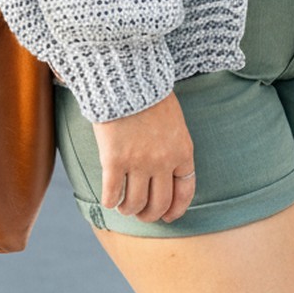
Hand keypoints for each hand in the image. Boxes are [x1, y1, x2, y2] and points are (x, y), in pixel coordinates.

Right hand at [92, 90, 196, 223]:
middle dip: (149, 214)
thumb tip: (167, 174)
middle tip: (140, 212)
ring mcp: (139, 162)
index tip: (167, 216)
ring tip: (123, 204)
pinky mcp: (114, 160)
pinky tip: (109, 197)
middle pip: (158, 204)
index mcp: (182, 150)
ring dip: (128, 209)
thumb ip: (173, 147)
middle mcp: (163, 161)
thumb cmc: (150, 94)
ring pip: (135, 204)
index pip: (185, 191)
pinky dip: (110, 200)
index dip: (176, 209)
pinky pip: (112, 194)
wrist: (127, 76)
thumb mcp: (174, 120)